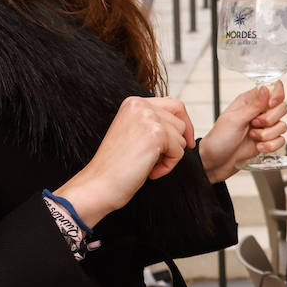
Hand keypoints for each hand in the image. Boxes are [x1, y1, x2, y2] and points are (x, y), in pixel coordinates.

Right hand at [55, 96, 195, 226]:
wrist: (99, 183)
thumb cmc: (116, 165)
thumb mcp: (134, 133)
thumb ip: (153, 122)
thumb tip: (184, 125)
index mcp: (134, 102)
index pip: (174, 105)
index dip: (184, 124)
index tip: (186, 142)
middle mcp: (141, 105)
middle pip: (180, 122)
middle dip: (175, 144)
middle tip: (160, 161)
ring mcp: (149, 118)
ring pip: (181, 137)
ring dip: (170, 156)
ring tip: (149, 166)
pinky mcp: (156, 135)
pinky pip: (179, 151)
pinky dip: (168, 166)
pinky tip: (150, 172)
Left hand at [197, 81, 286, 182]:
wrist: (216, 163)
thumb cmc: (218, 140)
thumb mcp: (234, 120)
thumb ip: (253, 105)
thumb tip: (265, 89)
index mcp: (249, 101)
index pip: (272, 89)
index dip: (277, 95)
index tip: (271, 104)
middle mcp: (258, 112)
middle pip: (281, 107)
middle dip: (271, 119)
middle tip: (255, 124)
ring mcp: (264, 127)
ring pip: (282, 126)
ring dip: (268, 134)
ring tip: (253, 137)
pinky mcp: (267, 141)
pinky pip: (281, 140)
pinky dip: (271, 146)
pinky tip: (258, 147)